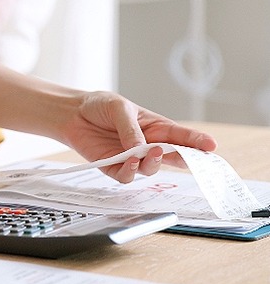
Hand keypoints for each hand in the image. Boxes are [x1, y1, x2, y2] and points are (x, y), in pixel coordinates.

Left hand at [61, 91, 217, 182]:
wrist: (72, 114)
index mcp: (155, 127)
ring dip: (152, 164)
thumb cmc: (99, 106)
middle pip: (172, 157)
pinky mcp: (113, 168)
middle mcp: (147, 145)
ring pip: (150, 169)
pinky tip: (128, 162)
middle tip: (190, 158)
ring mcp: (131, 158)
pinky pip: (126, 176)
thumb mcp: (119, 108)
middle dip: (186, 160)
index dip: (197, 142)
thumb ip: (131, 129)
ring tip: (150, 152)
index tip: (211, 146)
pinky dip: (129, 171)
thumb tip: (142, 148)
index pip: (180, 136)